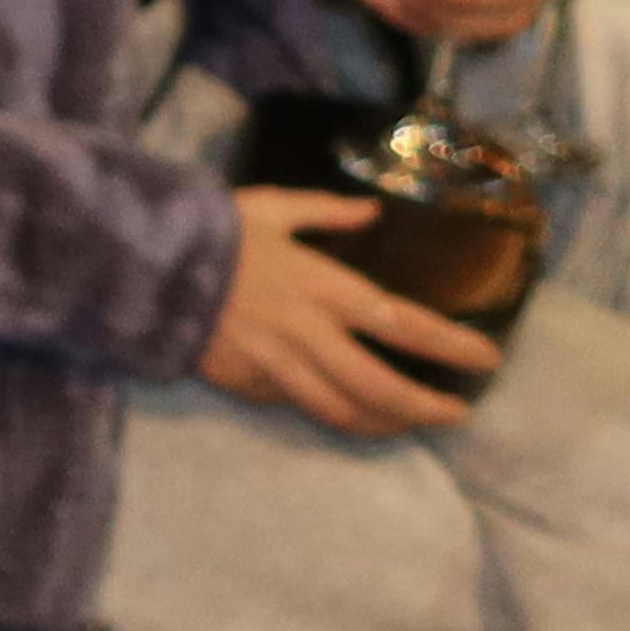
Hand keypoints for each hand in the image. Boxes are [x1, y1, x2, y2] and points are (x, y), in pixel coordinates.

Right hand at [201, 188, 493, 436]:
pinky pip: (300, 404)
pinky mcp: (248, 382)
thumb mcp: (272, 206)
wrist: (143, 268)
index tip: (486, 360)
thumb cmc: (213, 232)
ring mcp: (276, 364)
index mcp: (324, 286)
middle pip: (381, 386)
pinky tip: (350, 411)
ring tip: (408, 424)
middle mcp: (308, 333)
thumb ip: (326, 211)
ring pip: (343, 411)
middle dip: (426, 407)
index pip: (405, 324)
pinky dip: (332, 411)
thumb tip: (371, 213)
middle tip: (455, 414)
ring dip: (383, 424)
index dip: (452, 347)